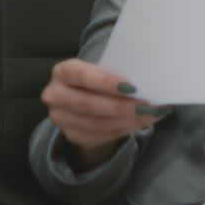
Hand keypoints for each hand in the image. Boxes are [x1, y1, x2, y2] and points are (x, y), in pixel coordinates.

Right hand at [41, 58, 170, 170]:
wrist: (88, 97)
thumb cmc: (101, 78)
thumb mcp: (105, 68)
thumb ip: (119, 72)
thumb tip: (149, 81)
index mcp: (63, 71)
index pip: (82, 75)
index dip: (105, 82)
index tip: (131, 87)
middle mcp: (55, 95)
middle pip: (87, 104)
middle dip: (120, 106)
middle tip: (146, 106)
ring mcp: (60, 118)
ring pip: (94, 124)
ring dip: (125, 121)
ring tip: (148, 116)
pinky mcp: (71, 135)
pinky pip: (99, 136)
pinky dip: (122, 130)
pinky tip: (139, 124)